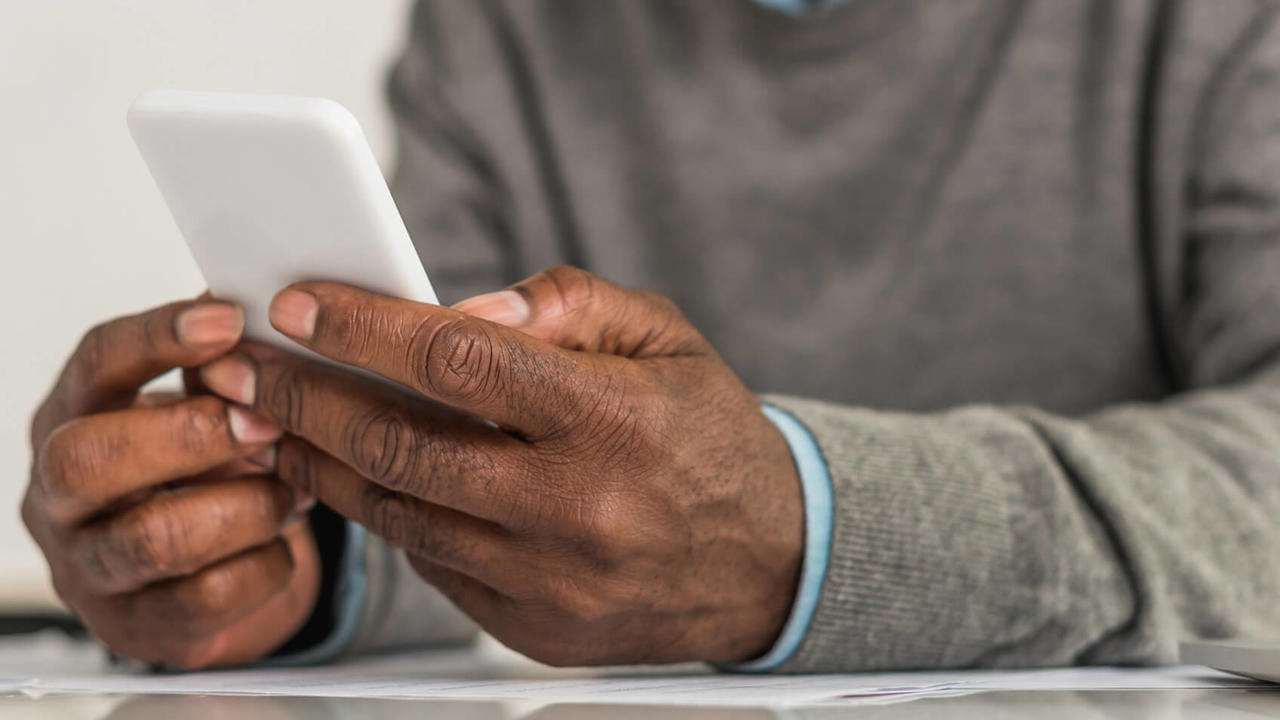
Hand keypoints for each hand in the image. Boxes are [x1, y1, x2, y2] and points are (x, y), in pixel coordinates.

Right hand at [23, 299, 319, 668]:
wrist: (201, 569)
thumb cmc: (197, 472)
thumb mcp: (200, 408)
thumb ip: (221, 371)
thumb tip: (269, 319)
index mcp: (73, 417)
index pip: (95, 364)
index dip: (159, 337)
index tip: (230, 319)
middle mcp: (60, 496)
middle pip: (91, 460)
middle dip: (193, 436)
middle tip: (267, 423)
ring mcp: (91, 568)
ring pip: (155, 538)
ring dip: (246, 506)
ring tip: (293, 489)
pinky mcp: (139, 627)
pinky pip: (208, 598)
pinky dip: (265, 563)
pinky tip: (281, 540)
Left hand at [199, 266, 802, 665]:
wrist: (767, 563)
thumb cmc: (710, 437)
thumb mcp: (667, 338)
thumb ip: (569, 304)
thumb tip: (462, 306)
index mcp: (614, 419)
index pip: (462, 359)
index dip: (365, 327)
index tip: (300, 304)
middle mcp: (579, 506)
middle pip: (403, 444)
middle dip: (304, 398)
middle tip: (245, 367)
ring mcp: (552, 579)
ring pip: (400, 513)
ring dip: (321, 463)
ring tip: (274, 422)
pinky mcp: (534, 629)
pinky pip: (432, 564)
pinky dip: (386, 514)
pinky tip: (358, 477)